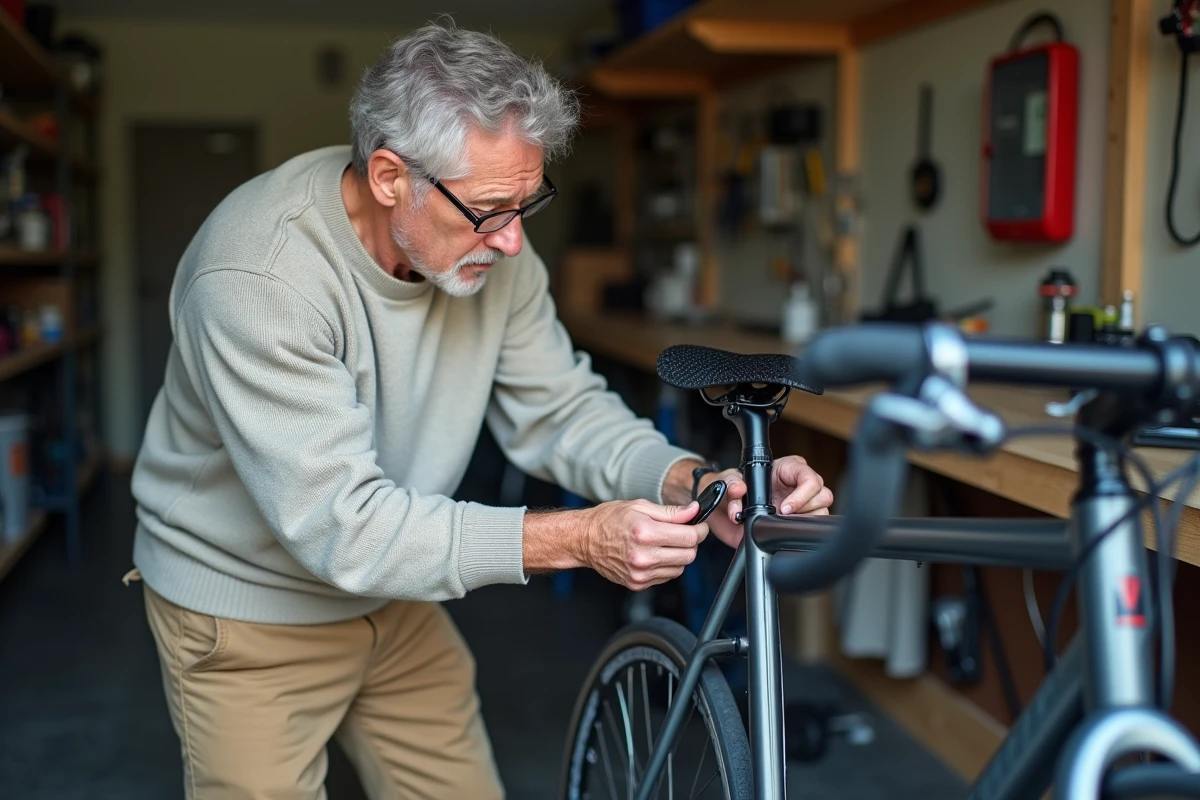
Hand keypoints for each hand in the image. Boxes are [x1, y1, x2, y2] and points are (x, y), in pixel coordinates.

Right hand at [581, 499, 708, 591]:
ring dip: (679, 555)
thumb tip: (694, 511)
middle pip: (688, 555)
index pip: (689, 537)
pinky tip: (655, 554)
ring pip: (680, 568)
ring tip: (665, 543)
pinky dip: (667, 566)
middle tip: (683, 533)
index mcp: (644, 532)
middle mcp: (643, 556)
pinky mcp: (637, 583)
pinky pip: (666, 577)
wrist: (584, 539)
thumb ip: (671, 512)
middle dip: (691, 543)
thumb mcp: (640, 506)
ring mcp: (640, 573)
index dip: (699, 530)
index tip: (699, 526)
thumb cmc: (608, 520)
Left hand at [704, 456, 833, 547]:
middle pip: (822, 495)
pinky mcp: (797, 523)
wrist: (720, 511)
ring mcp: (800, 506)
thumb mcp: (726, 480)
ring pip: (822, 512)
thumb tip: (739, 489)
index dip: (802, 494)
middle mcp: (798, 486)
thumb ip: (731, 482)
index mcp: (787, 469)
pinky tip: (784, 531)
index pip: (809, 478)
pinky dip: (802, 532)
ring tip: (781, 523)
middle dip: (804, 509)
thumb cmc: (728, 487)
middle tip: (782, 516)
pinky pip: (812, 529)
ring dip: (803, 521)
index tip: (784, 507)